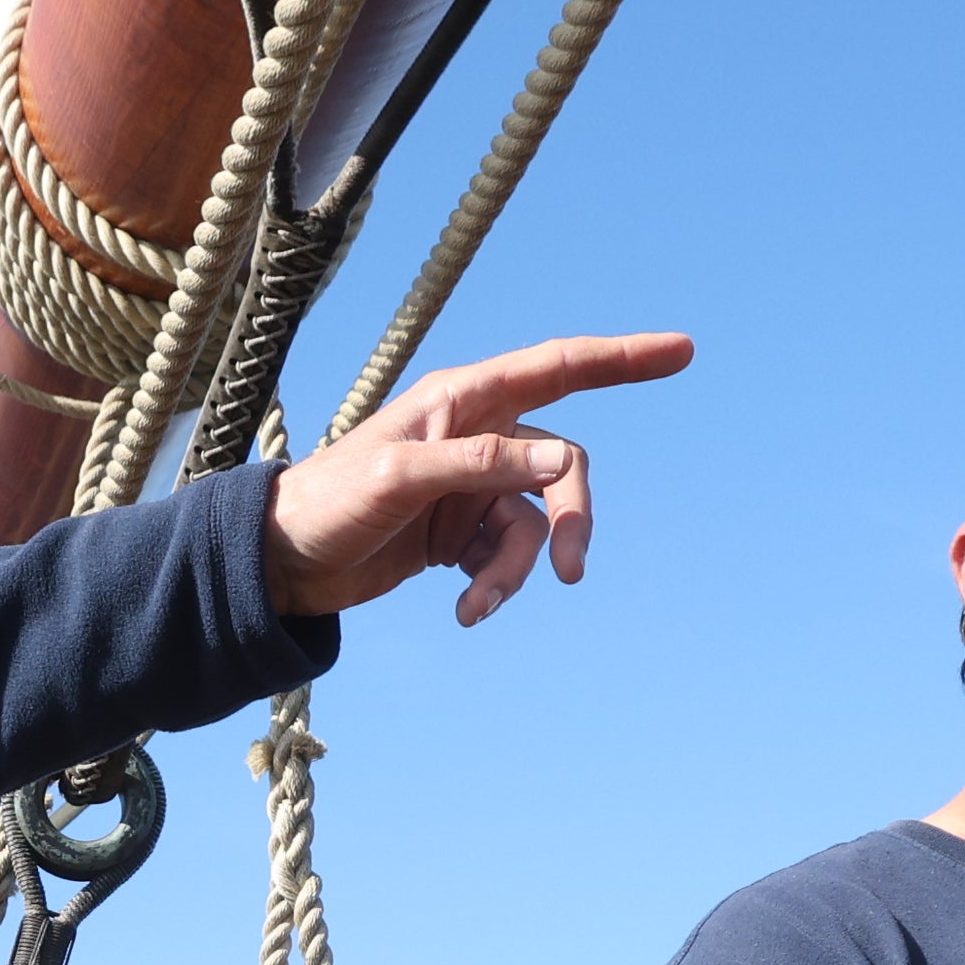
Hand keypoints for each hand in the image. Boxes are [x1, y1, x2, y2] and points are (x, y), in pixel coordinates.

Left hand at [259, 331, 691, 624]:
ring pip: (534, 525)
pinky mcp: (460, 535)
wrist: (282, 563)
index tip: (682, 351)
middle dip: (570, 520)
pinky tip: (464, 613)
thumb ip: (481, 465)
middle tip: (570, 572)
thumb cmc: (329, 500)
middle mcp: (477, 436)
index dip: (623, 359)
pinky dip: (494, 587)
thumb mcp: (400, 478)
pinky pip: (506, 558)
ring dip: (517, 570)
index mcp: (464, 400)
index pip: (560, 366)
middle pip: (561, 469)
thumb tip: (561, 464)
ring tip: (477, 605)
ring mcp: (472, 487)